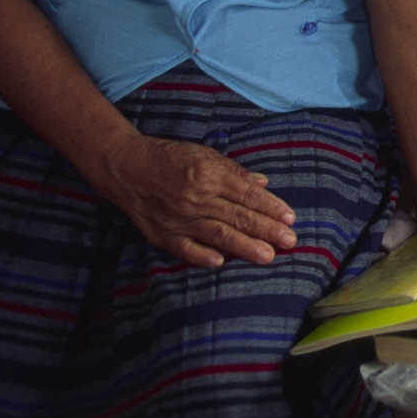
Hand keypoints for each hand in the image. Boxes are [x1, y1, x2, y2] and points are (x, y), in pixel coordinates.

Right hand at [94, 133, 296, 268]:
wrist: (126, 166)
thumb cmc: (170, 158)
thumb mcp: (205, 155)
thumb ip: (235, 172)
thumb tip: (263, 184)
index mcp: (208, 175)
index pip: (247, 195)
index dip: (271, 207)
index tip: (290, 219)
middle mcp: (195, 197)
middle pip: (238, 217)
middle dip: (267, 230)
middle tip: (290, 242)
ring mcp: (178, 218)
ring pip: (218, 235)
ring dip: (245, 247)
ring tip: (268, 257)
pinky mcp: (161, 233)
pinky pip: (185, 249)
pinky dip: (203, 256)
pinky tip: (222, 262)